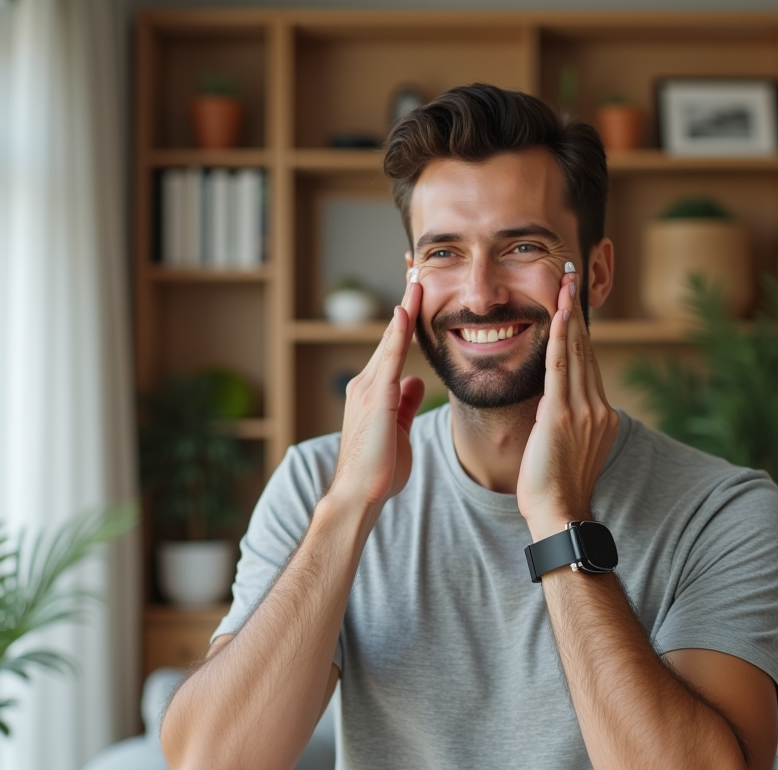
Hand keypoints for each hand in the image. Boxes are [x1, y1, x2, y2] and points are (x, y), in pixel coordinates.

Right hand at [329, 277, 425, 510]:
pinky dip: (398, 332)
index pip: (395, 346)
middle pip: (391, 333)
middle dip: (406, 299)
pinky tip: (406, 309)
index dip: (406, 316)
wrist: (359, 494)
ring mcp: (369, 388)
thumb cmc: (379, 469)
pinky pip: (390, 358)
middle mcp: (368, 382)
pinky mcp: (375, 397)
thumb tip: (413, 382)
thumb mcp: (398, 429)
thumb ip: (405, 403)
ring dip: (405, 306)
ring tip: (417, 275)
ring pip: (390, 339)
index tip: (417, 288)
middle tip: (416, 266)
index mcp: (375, 390)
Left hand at [516, 272, 618, 538]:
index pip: (589, 363)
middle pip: (587, 349)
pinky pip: (562, 369)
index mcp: (601, 415)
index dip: (580, 330)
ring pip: (577, 352)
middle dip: (577, 311)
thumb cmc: (555, 489)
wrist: (559, 514)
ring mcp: (584, 411)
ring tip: (565, 283)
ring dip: (569, 314)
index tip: (573, 302)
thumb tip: (552, 408)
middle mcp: (598, 408)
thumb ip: (564, 422)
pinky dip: (561, 339)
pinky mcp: (562, 416)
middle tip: (571, 276)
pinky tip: (559, 315)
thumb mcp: (566, 449)